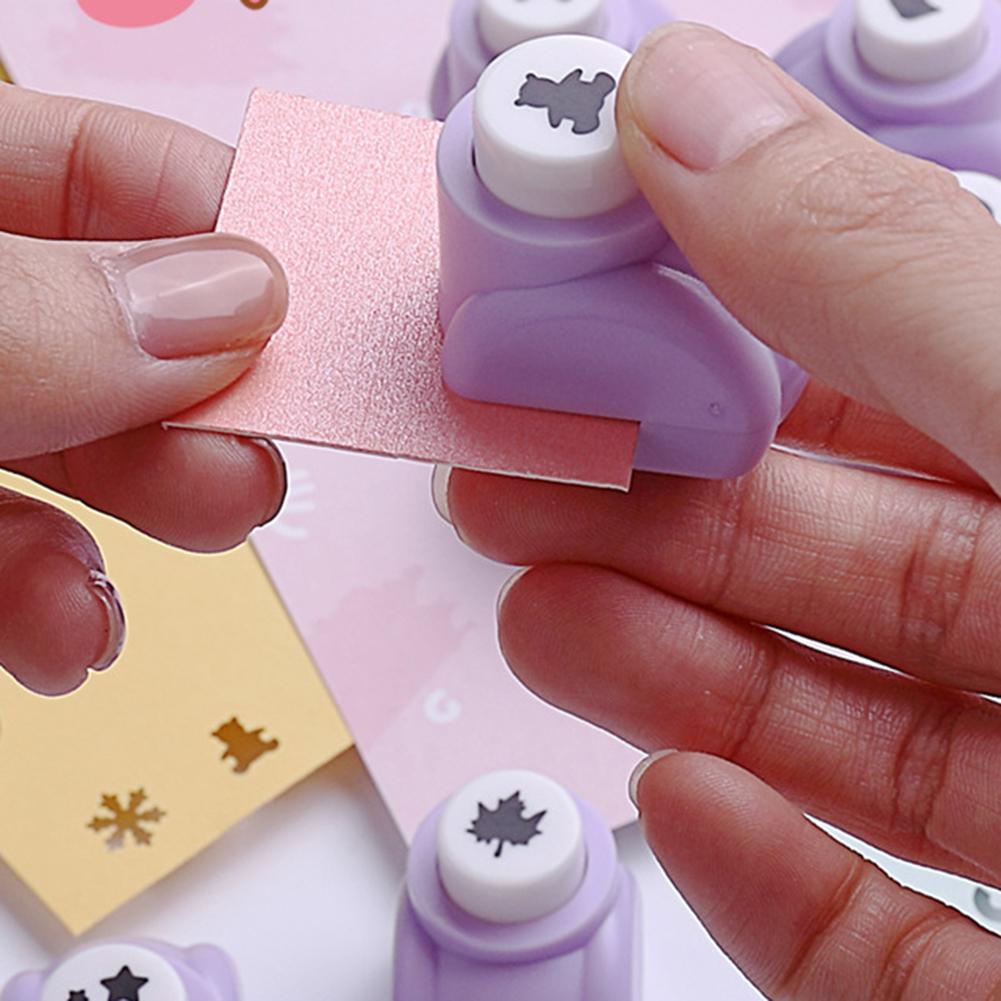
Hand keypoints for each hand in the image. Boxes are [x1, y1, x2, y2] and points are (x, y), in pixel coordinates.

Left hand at [0, 85, 287, 695]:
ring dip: (143, 512)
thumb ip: (37, 312)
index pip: (90, 169)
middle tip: (263, 454)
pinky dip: (45, 598)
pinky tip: (69, 633)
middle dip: (200, 399)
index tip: (305, 308)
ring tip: (203, 541)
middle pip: (107, 327)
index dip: (209, 223)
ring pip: (64, 449)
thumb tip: (236, 299)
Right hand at [436, 24, 1000, 999]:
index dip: (738, 309)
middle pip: (873, 555)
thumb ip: (893, 276)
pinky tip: (682, 803)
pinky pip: (897, 934)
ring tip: (542, 613)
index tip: (588, 293)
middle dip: (662, 509)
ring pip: (862, 735)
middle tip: (517, 468)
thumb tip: (691, 102)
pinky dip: (773, 873)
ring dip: (678, 674)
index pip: (932, 359)